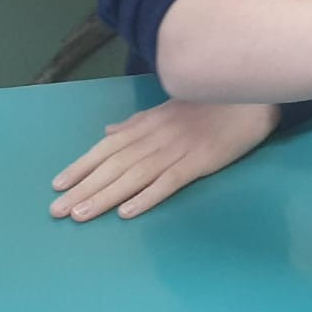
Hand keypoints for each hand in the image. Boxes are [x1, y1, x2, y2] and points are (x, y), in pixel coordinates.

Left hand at [49, 99, 279, 221]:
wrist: (254, 96)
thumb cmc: (212, 102)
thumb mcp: (170, 107)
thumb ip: (138, 122)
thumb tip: (107, 133)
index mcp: (150, 122)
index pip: (108, 147)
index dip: (82, 166)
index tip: (57, 185)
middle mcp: (158, 136)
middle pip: (115, 165)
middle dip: (84, 188)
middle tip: (57, 211)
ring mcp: (180, 149)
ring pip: (135, 176)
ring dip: (106, 196)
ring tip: (81, 216)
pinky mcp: (202, 161)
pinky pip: (170, 181)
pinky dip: (148, 196)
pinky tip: (128, 212)